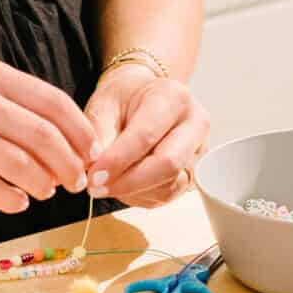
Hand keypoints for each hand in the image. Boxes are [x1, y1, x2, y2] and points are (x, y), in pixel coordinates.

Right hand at [0, 60, 95, 213]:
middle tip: (76, 181)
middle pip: (42, 136)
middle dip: (68, 163)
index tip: (92, 152)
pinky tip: (18, 201)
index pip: (53, 102)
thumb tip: (72, 139)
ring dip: (42, 184)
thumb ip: (18, 103)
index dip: (80, 131)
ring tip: (46, 191)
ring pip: (19, 165)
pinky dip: (11, 199)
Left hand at [85, 63, 207, 208]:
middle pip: (168, 164)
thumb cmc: (124, 98)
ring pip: (169, 185)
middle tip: (96, 188)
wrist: (143, 97)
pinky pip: (169, 195)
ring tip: (108, 182)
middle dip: (128, 182)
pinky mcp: (194, 172)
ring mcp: (199, 150)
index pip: (146, 136)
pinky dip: (142, 195)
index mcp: (174, 98)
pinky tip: (124, 183)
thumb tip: (94, 167)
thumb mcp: (104, 104)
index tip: (93, 176)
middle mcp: (195, 124)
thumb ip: (98, 134)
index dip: (118, 160)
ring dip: (133, 191)